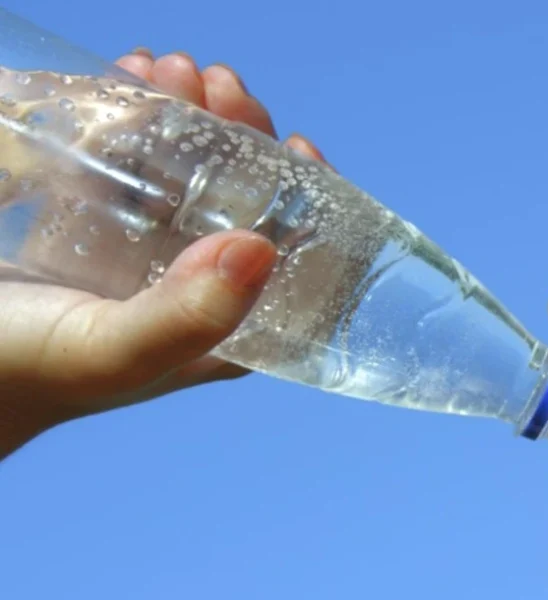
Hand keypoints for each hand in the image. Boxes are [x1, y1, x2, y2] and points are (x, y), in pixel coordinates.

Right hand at [0, 50, 328, 456]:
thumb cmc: (29, 370)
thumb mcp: (115, 351)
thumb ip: (187, 316)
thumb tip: (263, 248)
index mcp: (220, 327)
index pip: (290, 259)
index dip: (307, 199)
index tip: (296, 145)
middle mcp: (190, 289)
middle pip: (241, 200)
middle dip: (236, 135)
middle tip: (215, 84)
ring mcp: (139, 254)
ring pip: (186, 172)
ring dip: (187, 114)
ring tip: (168, 69)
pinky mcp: (88, 226)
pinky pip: (127, 163)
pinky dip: (133, 116)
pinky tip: (131, 76)